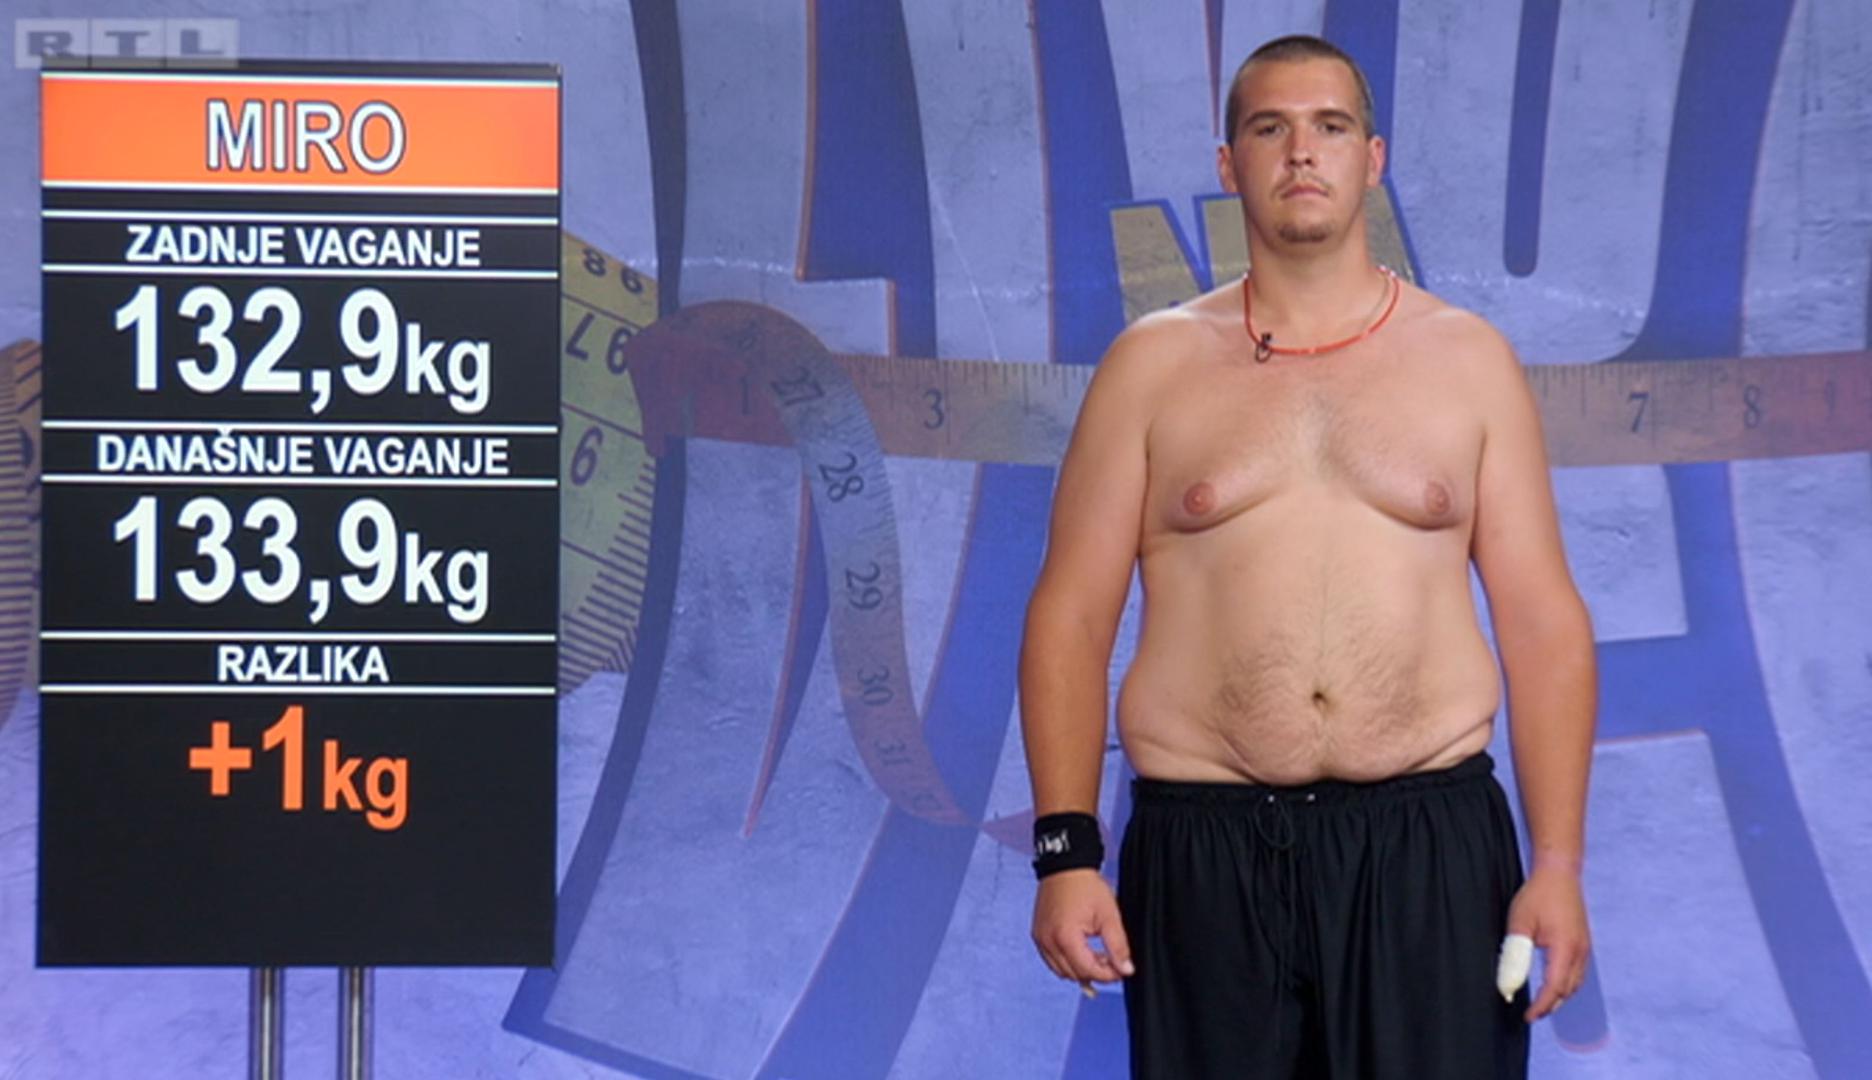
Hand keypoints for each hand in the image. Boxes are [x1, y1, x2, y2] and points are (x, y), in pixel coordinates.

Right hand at [1032, 868, 1133, 992]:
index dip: (1108, 974)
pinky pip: (1052, 959)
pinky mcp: (1038, 934)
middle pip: (1074, 974)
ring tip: (1097, 956)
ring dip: (1080, 969)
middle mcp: (1048, 941)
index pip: (1088, 970)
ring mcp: (1041, 938)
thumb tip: (1126, 968)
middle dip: (1095, 973)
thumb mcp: (1109, 915)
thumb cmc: (1085, 885)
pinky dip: (1067, 961)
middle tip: (1112, 962)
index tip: (1121, 970)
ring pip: (1061, 971)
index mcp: (1065, 937)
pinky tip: (1081, 951)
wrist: (1065, 865)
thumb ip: (1118, 945)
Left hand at [1506, 865, 1589, 1021]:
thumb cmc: (1538, 895)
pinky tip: (1554, 984)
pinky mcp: (1583, 942)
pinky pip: (1578, 972)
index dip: (1541, 1006)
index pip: (1554, 988)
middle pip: (1568, 990)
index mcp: (1565, 949)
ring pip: (1575, 983)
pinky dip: (1566, 984)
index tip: (1527, 1016)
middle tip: (1531, 1014)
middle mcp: (1580, 952)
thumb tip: (1508, 984)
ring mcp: (1584, 947)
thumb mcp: (1519, 925)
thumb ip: (1514, 956)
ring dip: (1559, 996)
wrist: (1559, 872)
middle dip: (1550, 1005)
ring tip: (1541, 1004)